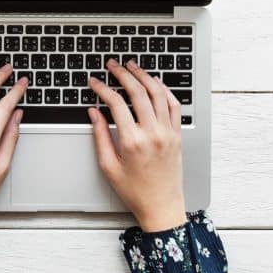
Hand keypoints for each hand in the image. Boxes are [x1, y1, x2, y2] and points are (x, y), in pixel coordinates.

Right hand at [88, 58, 186, 231]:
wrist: (162, 206)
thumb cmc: (134, 191)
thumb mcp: (108, 166)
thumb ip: (100, 135)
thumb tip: (94, 112)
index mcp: (132, 141)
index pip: (115, 103)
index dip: (102, 88)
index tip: (94, 82)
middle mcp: (152, 133)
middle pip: (137, 92)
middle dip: (122, 74)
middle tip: (112, 65)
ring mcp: (168, 132)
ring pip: (158, 93)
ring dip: (144, 76)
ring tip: (132, 67)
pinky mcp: (177, 134)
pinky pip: (174, 105)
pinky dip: (164, 90)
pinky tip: (154, 83)